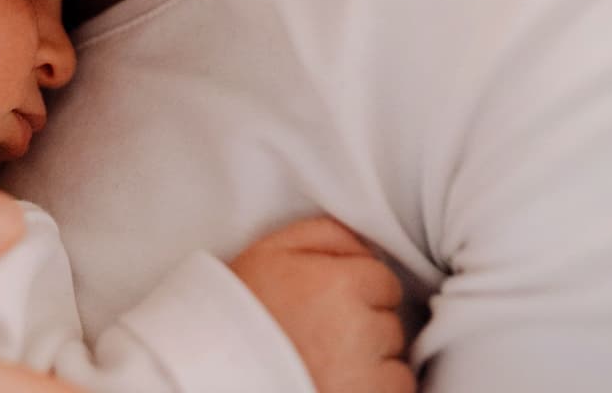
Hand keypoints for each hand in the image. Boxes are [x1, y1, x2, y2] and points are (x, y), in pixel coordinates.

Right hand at [229, 217, 413, 392]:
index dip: (357, 292)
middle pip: (390, 322)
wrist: (216, 373)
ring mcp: (365, 374)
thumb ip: (323, 234)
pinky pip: (395, 391)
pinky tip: (337, 384)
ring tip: (325, 364)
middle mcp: (357, 328)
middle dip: (365, 329)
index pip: (384, 281)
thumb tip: (367, 242)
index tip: (327, 306)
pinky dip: (373, 390)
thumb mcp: (267, 254)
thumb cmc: (238, 314)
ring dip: (371, 364)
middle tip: (320, 338)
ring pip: (394, 361)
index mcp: (337, 284)